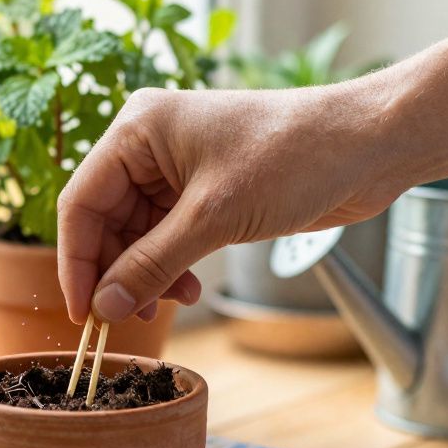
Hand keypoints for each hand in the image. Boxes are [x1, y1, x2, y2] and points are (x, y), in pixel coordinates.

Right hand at [57, 84, 406, 324]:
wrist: (369, 144)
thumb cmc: (296, 156)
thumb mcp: (214, 218)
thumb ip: (152, 265)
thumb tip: (105, 306)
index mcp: (137, 129)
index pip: (82, 202)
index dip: (77, 262)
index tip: (83, 313)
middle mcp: (149, 144)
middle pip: (105, 220)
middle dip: (115, 272)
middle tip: (123, 318)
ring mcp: (177, 167)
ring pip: (136, 233)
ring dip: (146, 274)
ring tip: (167, 306)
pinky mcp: (205, 190)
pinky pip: (166, 235)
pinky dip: (170, 266)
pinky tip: (186, 290)